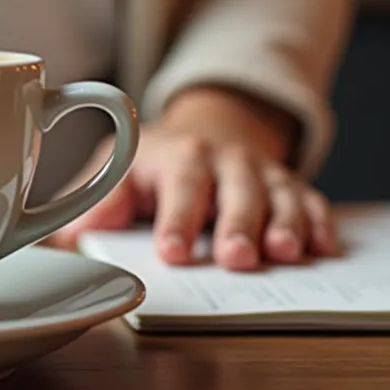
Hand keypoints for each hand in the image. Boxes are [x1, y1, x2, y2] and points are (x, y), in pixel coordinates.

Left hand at [52, 87, 336, 269]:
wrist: (209, 130)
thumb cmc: (156, 165)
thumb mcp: (117, 173)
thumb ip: (94, 205)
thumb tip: (65, 240)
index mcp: (178, 157)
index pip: (177, 188)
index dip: (175, 221)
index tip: (173, 252)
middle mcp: (225, 161)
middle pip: (235, 192)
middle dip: (237, 225)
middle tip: (237, 259)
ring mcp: (263, 173)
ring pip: (279, 196)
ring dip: (285, 224)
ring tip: (286, 253)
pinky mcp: (292, 188)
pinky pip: (311, 201)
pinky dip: (320, 223)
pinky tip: (324, 248)